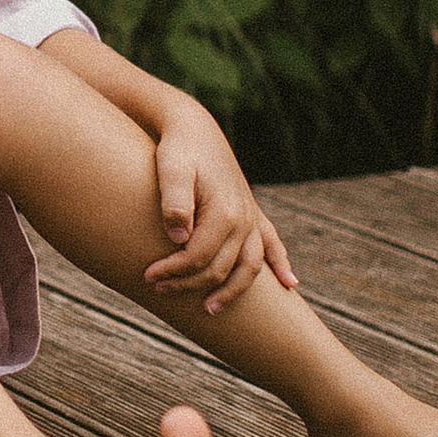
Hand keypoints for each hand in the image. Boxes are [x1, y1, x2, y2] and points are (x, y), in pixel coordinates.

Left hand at [145, 111, 296, 316]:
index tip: (148, 276)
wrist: (194, 128)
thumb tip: (178, 238)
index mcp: (224, 212)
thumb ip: (174, 203)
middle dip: (189, 284)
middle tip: (159, 290)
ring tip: (210, 309)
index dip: (172, 271)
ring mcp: (251, 217)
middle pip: (220, 268)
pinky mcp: (251, 213)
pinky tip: (289, 285)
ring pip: (249, 266)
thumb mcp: (170, 170)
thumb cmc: (178, 149)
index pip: (198, 257)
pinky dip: (281, 265)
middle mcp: (244, 219)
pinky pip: (272, 244)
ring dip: (232, 291)